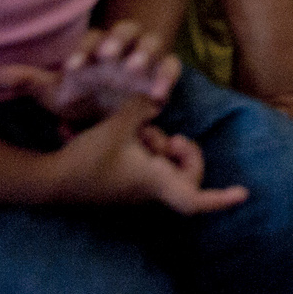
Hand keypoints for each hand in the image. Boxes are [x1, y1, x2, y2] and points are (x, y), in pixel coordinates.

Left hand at [0, 21, 180, 126]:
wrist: (110, 119)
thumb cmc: (82, 98)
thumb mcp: (55, 94)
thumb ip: (32, 82)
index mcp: (97, 48)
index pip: (92, 38)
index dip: (82, 50)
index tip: (71, 69)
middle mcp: (124, 48)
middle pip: (127, 29)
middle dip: (118, 40)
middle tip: (108, 55)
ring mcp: (147, 59)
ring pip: (153, 42)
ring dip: (145, 52)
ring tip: (136, 67)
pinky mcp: (164, 75)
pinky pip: (172, 67)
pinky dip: (168, 76)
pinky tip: (158, 94)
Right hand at [53, 95, 249, 214]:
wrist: (48, 181)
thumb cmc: (86, 158)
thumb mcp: (119, 126)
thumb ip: (143, 107)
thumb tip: (161, 95)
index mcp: (155, 182)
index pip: (195, 199)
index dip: (221, 198)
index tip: (244, 193)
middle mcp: (150, 191)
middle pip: (187, 179)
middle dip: (187, 154)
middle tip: (173, 137)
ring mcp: (138, 191)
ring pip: (168, 170)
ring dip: (162, 148)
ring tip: (145, 131)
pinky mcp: (125, 186)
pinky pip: (150, 169)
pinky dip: (149, 151)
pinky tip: (134, 134)